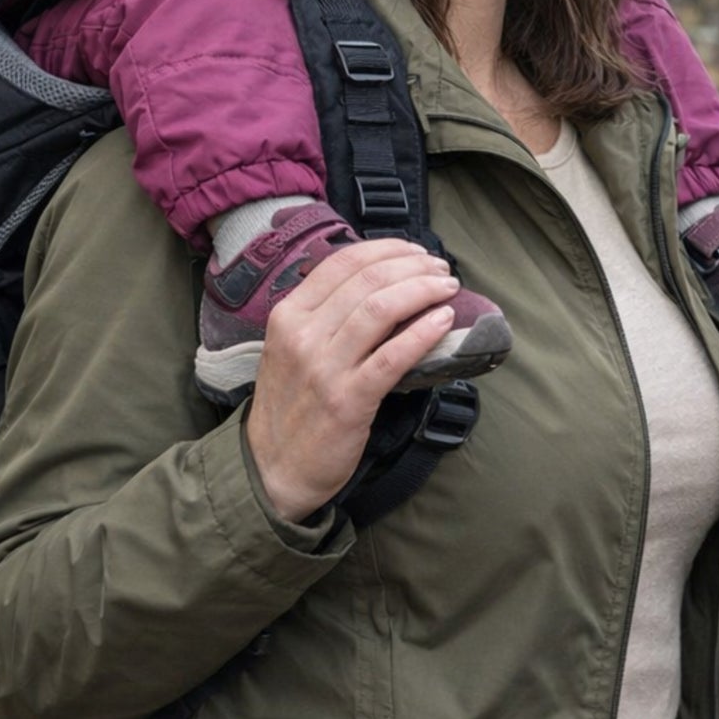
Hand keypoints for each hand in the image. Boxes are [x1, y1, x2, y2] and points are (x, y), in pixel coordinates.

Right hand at [244, 240, 460, 521]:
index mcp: (288, 314)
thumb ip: (322, 315)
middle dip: (412, 267)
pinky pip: (391, 357)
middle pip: (367, 281)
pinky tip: (443, 321)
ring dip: (422, 291)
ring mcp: (324, 367)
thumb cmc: (291, 404)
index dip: (386, 249)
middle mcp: (303, 334)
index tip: (415, 251)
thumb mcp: (290, 348)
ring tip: (447, 288)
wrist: (271, 468)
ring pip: (380, 310)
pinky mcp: (348, 400)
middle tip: (440, 269)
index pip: (342, 263)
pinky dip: (422, 333)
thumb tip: (378, 284)